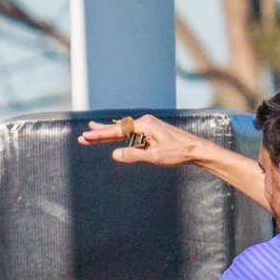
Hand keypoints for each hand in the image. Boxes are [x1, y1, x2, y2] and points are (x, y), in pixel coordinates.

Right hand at [77, 114, 204, 167]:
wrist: (196, 149)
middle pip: (117, 129)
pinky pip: (132, 134)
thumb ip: (134, 155)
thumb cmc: (178, 153)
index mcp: (144, 125)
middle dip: (100, 133)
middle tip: (83, 136)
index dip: (100, 136)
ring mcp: (148, 126)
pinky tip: (114, 138)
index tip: (85, 137)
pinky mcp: (152, 132)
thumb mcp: (155, 156)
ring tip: (92, 134)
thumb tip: (115, 154)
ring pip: (124, 131)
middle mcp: (145, 122)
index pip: (117, 131)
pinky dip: (120, 136)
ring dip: (108, 134)